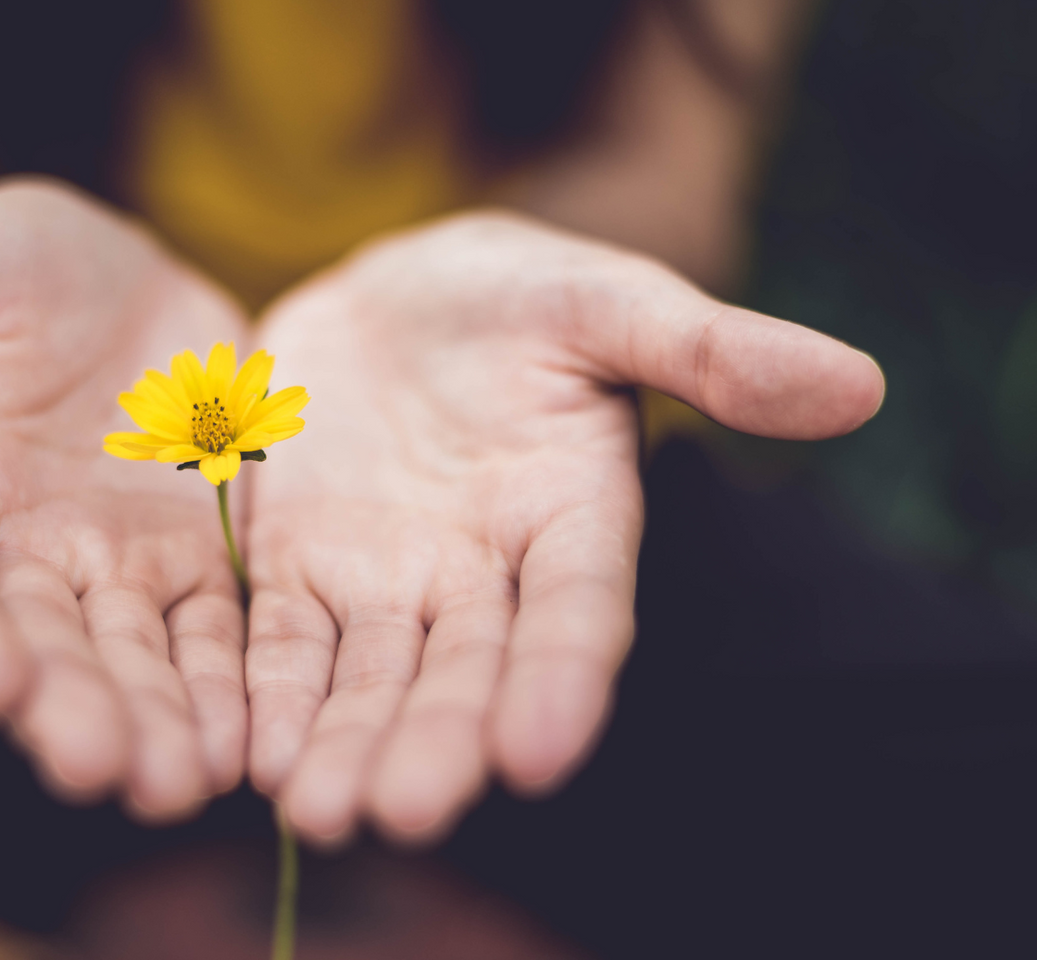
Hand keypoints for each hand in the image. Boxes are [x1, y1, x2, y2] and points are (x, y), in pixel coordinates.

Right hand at [0, 180, 249, 819]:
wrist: (108, 278)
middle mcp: (12, 554)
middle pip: (35, 643)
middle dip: (67, 707)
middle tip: (103, 770)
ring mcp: (107, 566)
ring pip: (129, 656)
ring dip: (154, 721)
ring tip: (182, 783)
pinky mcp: (191, 560)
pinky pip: (211, 631)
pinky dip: (227, 685)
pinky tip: (250, 739)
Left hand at [244, 211, 883, 844]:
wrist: (393, 297)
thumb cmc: (516, 296)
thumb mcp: (604, 300)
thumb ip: (709, 348)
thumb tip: (858, 385)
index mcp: (572, 517)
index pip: (578, 611)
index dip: (562, 679)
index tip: (538, 752)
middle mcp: (481, 574)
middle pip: (464, 671)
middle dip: (436, 741)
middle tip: (403, 811)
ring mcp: (385, 580)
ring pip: (369, 677)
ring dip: (345, 744)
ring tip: (318, 811)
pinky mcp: (297, 568)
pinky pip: (281, 641)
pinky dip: (268, 694)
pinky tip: (249, 754)